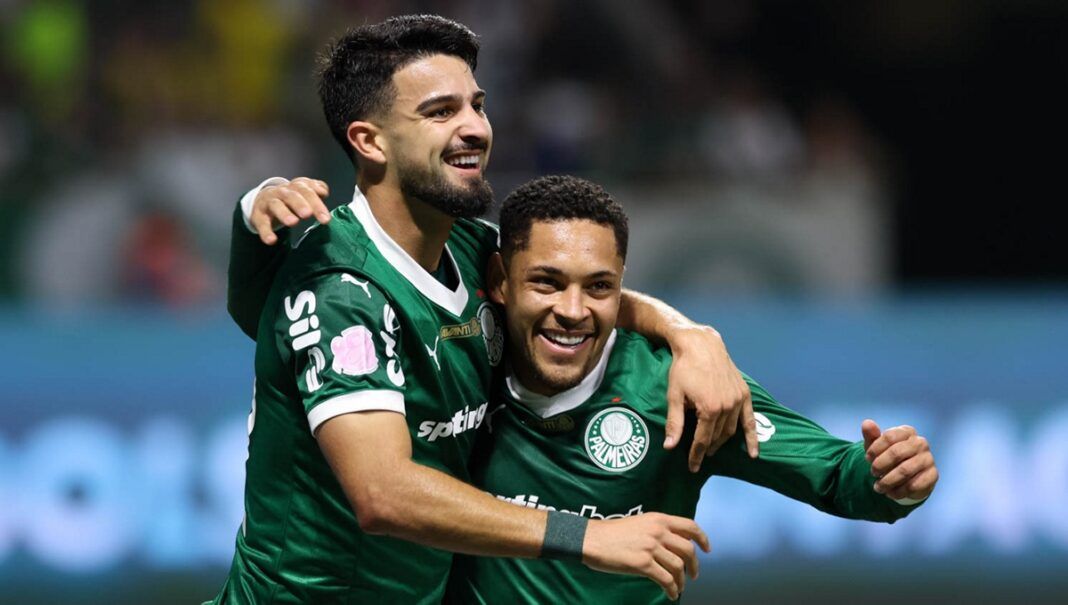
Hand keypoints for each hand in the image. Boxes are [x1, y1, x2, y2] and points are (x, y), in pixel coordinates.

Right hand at [251, 177, 330, 243]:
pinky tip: (272, 240)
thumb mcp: (303, 192)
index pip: (307, 190)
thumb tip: (323, 192)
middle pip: (292, 195)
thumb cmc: (290, 198)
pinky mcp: (258, 215)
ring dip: (284, 213)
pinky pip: (262, 223)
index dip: (317, 202)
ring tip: (293, 222)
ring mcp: (269, 202)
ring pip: (276, 205)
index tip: (325, 218)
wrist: (264, 199)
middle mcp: (282, 191)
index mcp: (296, 186)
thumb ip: (315, 191)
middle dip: (300, 204)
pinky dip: (266, 232)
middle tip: (308, 214)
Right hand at [582, 512, 710, 600]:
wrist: (591, 539)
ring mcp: (651, 548)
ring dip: (682, 580)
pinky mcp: (642, 564)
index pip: (690, 526)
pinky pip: (665, 579)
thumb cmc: (611, 532)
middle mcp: (658, 532)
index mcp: (658, 519)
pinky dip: (672, 589)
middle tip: (693, 575)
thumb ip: (657, 530)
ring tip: (679, 587)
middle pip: (688, 550)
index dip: (702, 538)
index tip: (707, 549)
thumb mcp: (639, 522)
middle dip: (694, 565)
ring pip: (678, 567)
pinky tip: (671, 594)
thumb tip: (673, 545)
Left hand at [664, 326, 757, 471]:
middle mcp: (727, 407)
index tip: (692, 467)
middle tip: (698, 456)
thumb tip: (669, 446)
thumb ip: (675, 423)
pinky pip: (750, 420)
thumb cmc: (683, 369)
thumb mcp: (674, 396)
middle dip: (707, 448)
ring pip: (731, 430)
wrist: (701, 345)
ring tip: (712, 448)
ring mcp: (738, 400)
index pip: (703, 440)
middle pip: (717, 437)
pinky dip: (752, 437)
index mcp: (710, 409)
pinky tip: (754, 453)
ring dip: (722, 442)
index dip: (696, 455)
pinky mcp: (744, 394)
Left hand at [862, 420, 938, 500]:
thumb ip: (871, 435)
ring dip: (887, 481)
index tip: (867, 459)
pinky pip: (914, 485)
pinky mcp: (933, 475)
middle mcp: (920, 442)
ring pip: (905, 471)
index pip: (889, 436)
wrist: (905, 476)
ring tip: (878, 487)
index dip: (875, 449)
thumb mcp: (876, 446)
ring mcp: (928, 458)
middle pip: (896, 453)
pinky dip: (898, 491)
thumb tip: (867, 423)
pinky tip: (890, 493)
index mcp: (906, 432)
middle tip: (872, 473)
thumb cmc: (888, 456)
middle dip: (880, 465)